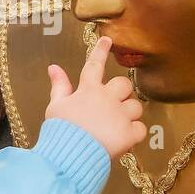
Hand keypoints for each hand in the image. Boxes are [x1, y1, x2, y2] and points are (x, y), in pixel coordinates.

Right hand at [45, 36, 144, 159]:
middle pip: (124, 84)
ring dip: (129, 114)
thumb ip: (59, 86)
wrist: (70, 154)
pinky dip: (134, 134)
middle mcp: (107, 98)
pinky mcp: (129, 134)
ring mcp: (120, 115)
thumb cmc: (60, 130)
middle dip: (122, 92)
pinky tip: (124, 139)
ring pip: (136, 106)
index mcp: (88, 90)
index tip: (108, 40)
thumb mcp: (56, 106)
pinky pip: (140, 129)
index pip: (95, 65)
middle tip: (114, 104)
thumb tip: (54, 67)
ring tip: (117, 125)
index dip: (101, 51)